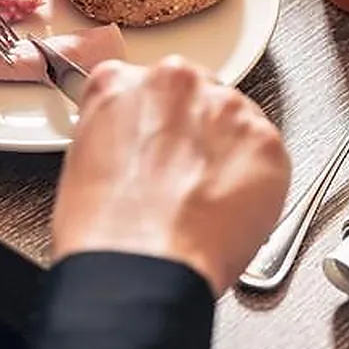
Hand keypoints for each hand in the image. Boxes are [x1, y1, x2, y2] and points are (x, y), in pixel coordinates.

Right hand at [51, 57, 289, 294]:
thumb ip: (118, 131)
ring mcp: (225, 107)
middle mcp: (177, 81)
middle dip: (194, 131)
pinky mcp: (264, 139)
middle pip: (196, 95)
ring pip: (234, 121)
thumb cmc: (106, 231)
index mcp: (121, 82)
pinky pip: (266, 153)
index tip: (157, 146)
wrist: (142, 266)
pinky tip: (228, 208)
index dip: (154, 123)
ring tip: (205, 200)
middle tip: (183, 177)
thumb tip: (140, 145)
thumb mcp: (83, 160)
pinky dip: (257, 180)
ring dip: (227, 152)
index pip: (147, 86)